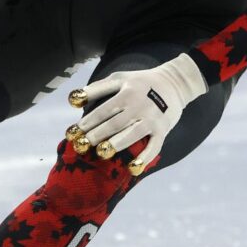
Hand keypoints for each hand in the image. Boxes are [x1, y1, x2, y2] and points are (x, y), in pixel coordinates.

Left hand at [65, 53, 206, 175]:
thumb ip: (98, 88)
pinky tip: (133, 168)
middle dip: (96, 135)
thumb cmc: (140, 82)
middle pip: (114, 123)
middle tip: (80, 145)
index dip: (87, 121)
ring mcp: (152, 119)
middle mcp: (139, 106)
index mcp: (127, 93)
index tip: (72, 132)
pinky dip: (145, 158)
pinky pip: (154, 146)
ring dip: (117, 144)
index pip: (103, 110)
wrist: (174, 83)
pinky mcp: (162, 130)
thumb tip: (74, 99)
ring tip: (102, 152)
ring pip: (132, 134)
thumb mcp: (120, 78)